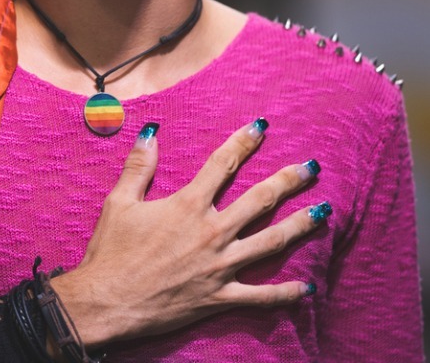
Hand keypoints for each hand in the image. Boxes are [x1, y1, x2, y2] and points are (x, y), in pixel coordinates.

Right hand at [50, 119, 325, 346]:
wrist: (106, 304)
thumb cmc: (110, 253)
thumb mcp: (118, 203)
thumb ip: (139, 167)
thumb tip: (150, 132)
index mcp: (188, 206)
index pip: (222, 164)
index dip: (243, 142)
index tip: (262, 126)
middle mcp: (211, 232)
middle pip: (260, 200)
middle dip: (289, 181)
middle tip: (312, 168)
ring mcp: (220, 267)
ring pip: (271, 242)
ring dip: (300, 225)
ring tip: (323, 211)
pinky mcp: (220, 298)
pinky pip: (261, 297)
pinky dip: (286, 293)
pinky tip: (307, 288)